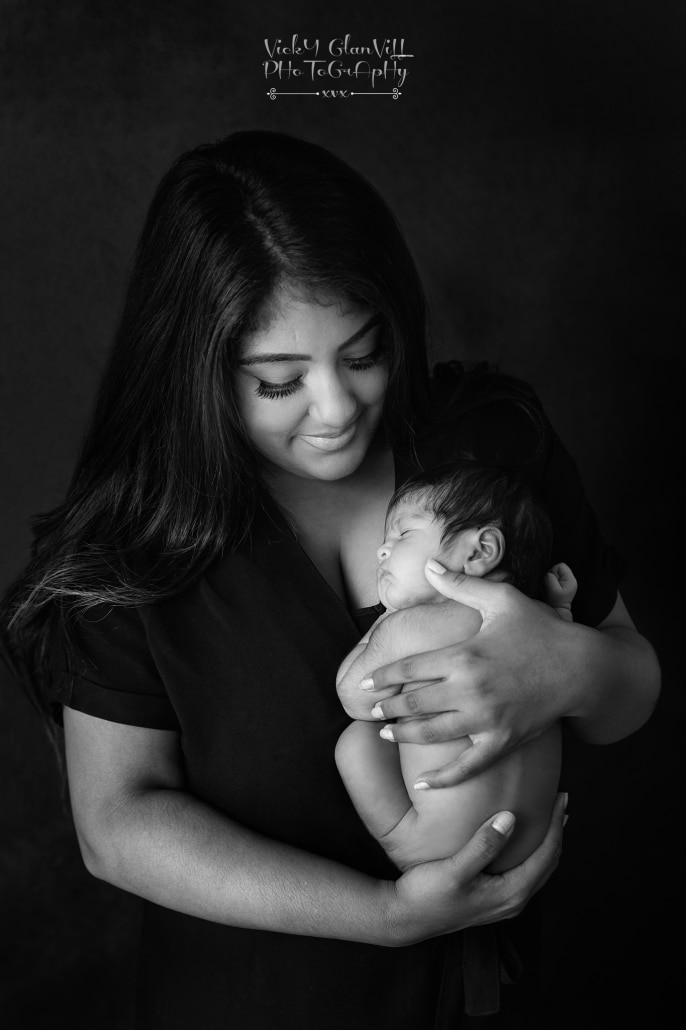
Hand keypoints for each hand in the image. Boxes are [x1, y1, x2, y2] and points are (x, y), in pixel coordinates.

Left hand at [363, 563, 582, 786]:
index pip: (409, 668)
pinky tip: (424, 785)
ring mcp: (486, 719)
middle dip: (388, 707)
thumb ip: (461, 584)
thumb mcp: (501, 599)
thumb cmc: (541, 629)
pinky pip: (468, 766)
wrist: (583, 667)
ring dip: (404, 736)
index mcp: (464, 655)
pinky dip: (444, 779)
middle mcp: (470, 690)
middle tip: (371, 709)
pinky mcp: (503, 740)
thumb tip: (428, 563)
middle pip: (414, 703)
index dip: (383, 676)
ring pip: (432, 734)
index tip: (366, 682)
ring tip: (386, 734)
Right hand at [387, 792, 566, 945]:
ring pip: (538, 869)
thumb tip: (511, 818)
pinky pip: (524, 873)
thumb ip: (484, 845)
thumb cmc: (428, 895)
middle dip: (557, 831)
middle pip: (548, 862)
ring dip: (546, 842)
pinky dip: (531, 852)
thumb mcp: (455, 869)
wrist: (406, 919)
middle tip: (561, 801)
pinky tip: (521, 839)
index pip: (546, 854)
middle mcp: (513, 901)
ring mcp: (504, 903)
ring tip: (549, 817)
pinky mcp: (493, 899)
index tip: (560, 797)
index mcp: (511, 893)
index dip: (555, 825)